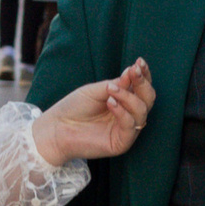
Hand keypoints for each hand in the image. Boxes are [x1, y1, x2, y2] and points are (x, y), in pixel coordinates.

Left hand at [33, 58, 155, 166]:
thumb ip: (116, 84)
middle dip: (143, 83)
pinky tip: (110, 102)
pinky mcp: (122, 143)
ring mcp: (126, 129)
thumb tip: (132, 72)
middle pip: (148, 98)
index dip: (144, 75)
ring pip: (142, 111)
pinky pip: (131, 126)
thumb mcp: (96, 90)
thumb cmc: (74, 107)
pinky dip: (123, 112)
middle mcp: (128, 114)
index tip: (139, 62)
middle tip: (134, 71)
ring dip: (129, 96)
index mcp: (124, 101)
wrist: (56, 129)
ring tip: (111, 90)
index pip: (141, 88)